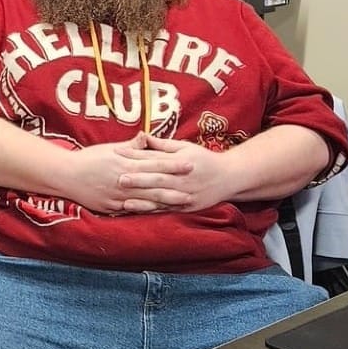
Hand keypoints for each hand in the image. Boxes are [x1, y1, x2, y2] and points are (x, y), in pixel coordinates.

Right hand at [61, 137, 200, 214]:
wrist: (64, 175)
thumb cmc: (88, 159)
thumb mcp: (109, 148)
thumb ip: (130, 146)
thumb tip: (146, 137)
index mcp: (125, 163)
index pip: (154, 164)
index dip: (173, 165)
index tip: (190, 164)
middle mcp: (123, 180)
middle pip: (154, 184)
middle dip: (176, 186)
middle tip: (195, 187)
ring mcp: (117, 196)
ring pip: (146, 200)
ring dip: (166, 202)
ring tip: (183, 202)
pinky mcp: (110, 207)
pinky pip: (132, 210)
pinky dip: (147, 212)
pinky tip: (160, 213)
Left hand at [113, 132, 237, 212]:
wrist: (229, 177)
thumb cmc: (204, 159)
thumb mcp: (185, 147)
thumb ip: (163, 144)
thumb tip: (142, 135)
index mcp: (180, 162)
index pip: (154, 158)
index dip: (135, 156)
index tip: (118, 153)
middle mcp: (182, 179)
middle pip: (157, 179)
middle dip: (138, 180)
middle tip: (119, 179)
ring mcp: (184, 195)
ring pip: (161, 198)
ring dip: (142, 201)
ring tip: (124, 202)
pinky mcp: (186, 208)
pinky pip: (166, 210)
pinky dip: (151, 212)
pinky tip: (138, 212)